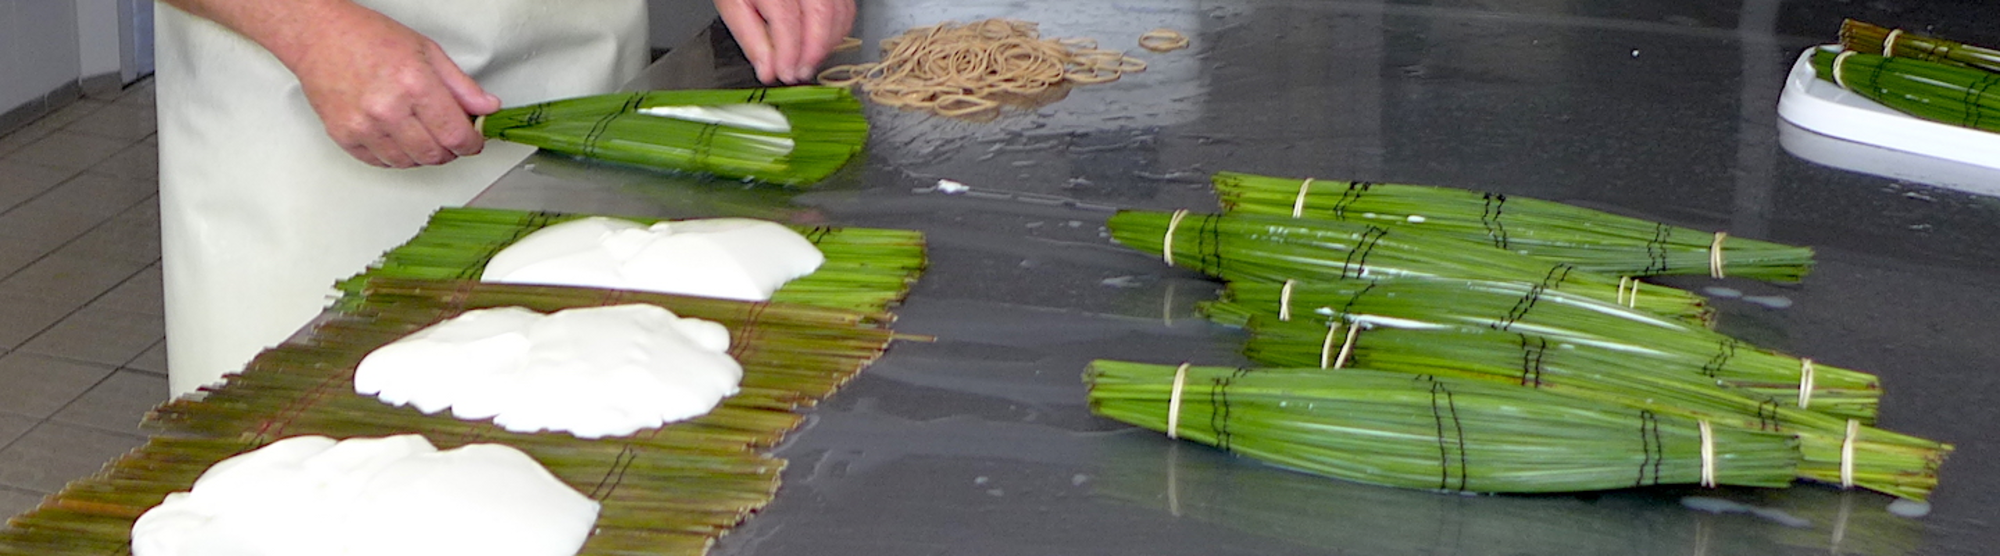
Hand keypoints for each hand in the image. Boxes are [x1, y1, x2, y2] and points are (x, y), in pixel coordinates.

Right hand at [286, 6, 499, 166]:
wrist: (319, 36)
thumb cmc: (368, 38)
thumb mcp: (427, 52)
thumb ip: (461, 86)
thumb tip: (487, 108)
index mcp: (414, 84)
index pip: (456, 134)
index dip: (471, 143)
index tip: (473, 141)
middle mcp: (388, 109)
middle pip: (434, 154)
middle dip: (450, 151)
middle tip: (449, 137)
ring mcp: (364, 126)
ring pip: (409, 163)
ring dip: (423, 155)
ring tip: (422, 133)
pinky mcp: (344, 136)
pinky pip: (381, 162)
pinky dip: (396, 156)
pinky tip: (398, 137)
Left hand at [713, 0, 855, 83]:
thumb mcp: (734, 5)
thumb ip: (750, 38)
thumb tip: (767, 71)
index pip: (786, 18)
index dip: (789, 51)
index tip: (785, 73)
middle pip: (820, 13)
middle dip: (813, 51)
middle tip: (800, 73)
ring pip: (839, 11)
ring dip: (827, 43)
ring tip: (809, 61)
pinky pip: (846, 7)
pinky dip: (838, 30)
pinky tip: (822, 44)